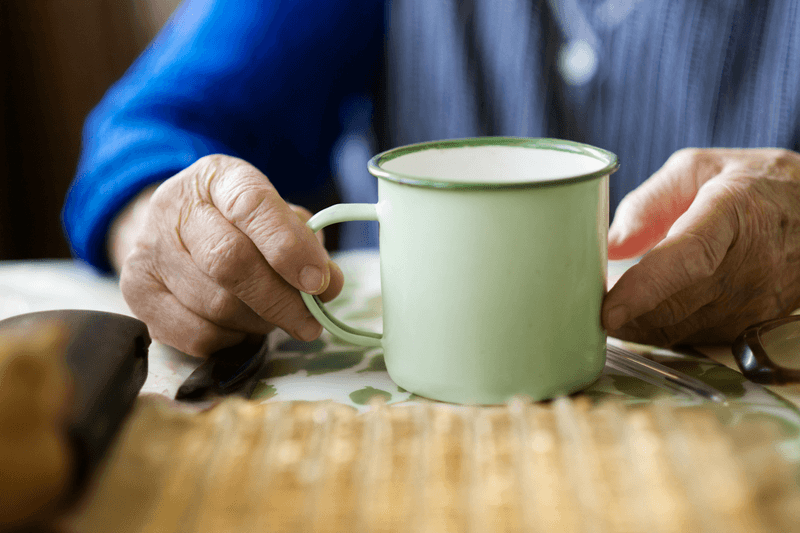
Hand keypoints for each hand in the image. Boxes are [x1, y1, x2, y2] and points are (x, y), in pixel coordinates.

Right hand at [118, 154, 343, 356]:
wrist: (171, 228)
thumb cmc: (236, 223)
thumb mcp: (275, 216)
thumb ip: (306, 244)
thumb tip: (328, 285)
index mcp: (217, 178)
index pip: (252, 206)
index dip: (289, 248)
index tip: (319, 281)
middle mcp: (174, 208)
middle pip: (230, 262)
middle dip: (280, 300)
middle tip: (310, 322)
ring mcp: (148, 251)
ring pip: (216, 305)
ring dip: (259, 322)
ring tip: (275, 318)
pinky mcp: (136, 293)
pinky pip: (195, 334)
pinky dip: (230, 339)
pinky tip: (241, 326)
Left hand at [603, 148, 799, 345]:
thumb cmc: (750, 182)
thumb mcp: (696, 168)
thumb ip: (647, 203)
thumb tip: (610, 245)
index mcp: (732, 212)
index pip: (687, 258)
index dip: (645, 288)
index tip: (607, 310)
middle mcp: (750, 262)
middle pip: (678, 304)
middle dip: (625, 317)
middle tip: (581, 312)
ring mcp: (756, 297)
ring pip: (684, 329)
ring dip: (639, 327)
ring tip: (607, 312)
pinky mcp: (754, 320)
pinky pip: (697, 335)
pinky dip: (662, 331)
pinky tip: (641, 316)